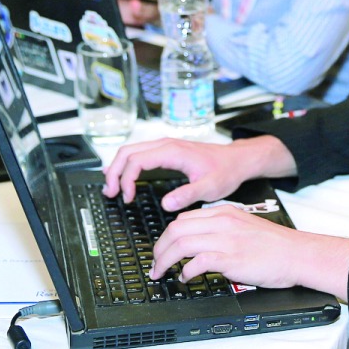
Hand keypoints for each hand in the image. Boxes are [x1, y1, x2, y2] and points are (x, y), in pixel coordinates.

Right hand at [103, 138, 252, 209]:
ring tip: (111, 188)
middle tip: (110, 193)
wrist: (238, 160)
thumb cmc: (226, 171)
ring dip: (118, 168)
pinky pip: (139, 152)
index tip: (128, 198)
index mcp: (174, 151)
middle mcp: (167, 144)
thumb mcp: (210, 187)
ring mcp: (166, 145)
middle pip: (128, 152)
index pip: (137, 160)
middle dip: (114, 172)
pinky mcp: (167, 150)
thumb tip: (167, 204)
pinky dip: (127, 164)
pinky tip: (122, 176)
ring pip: (131, 150)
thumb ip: (189, 194)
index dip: (126, 179)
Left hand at [152, 205, 348, 298]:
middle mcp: (222, 222)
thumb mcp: (243, 226)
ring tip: (163, 273)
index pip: (182, 219)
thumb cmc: (274, 245)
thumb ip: (219, 229)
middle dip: (159, 249)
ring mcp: (226, 239)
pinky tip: (186, 278)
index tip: (162, 250)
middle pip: (176, 229)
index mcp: (224, 213)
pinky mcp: (231, 257)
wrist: (296, 253)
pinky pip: (198, 261)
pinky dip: (186, 271)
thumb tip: (196, 244)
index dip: (166, 237)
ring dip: (165, 261)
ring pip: (181, 243)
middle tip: (156, 264)